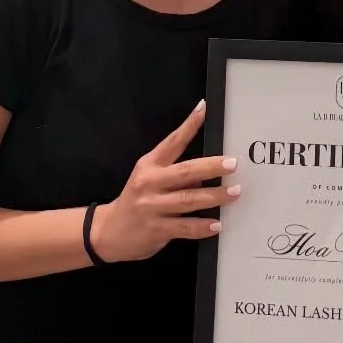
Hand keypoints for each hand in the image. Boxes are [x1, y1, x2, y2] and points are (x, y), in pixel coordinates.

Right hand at [91, 102, 239, 263]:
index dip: (189, 126)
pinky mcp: (156, 230)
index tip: (203, 109)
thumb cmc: (135, 201)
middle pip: (185, 172)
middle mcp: (149, 183)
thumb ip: (174, 175)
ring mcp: (152, 207)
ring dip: (214, 196)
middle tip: (232, 163)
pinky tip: (217, 224)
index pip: (171, 142)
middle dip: (211, 167)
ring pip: (188, 200)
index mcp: (148, 165)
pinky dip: (202, 226)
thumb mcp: (148, 180)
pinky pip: (185, 227)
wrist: (108, 232)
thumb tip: (206, 174)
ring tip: (233, 193)